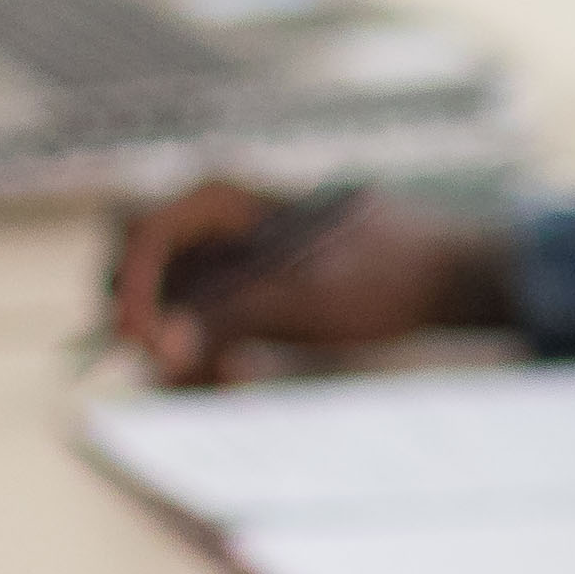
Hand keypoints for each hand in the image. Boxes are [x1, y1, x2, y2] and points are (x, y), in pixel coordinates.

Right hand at [107, 182, 509, 380]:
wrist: (440, 279)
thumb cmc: (380, 271)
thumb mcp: (303, 295)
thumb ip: (228, 315)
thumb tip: (162, 349)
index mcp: (219, 199)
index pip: (141, 237)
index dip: (134, 293)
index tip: (148, 346)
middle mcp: (210, 225)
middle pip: (137, 274)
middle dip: (152, 325)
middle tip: (188, 368)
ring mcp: (222, 261)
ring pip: (165, 311)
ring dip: (183, 351)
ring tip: (236, 374)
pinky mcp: (238, 298)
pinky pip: (196, 331)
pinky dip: (208, 357)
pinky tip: (244, 374)